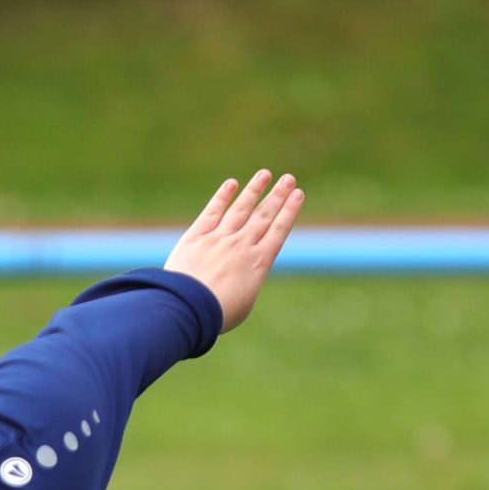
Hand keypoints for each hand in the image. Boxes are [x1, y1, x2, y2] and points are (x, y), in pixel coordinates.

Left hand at [163, 169, 304, 332]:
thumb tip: (242, 273)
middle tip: (289, 179)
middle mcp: (242, 245)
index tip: (298, 194)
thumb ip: (247, 282)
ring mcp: (219, 238)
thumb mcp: (244, 304)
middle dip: (278, 196)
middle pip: (263, 215)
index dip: (289, 210)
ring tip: (265, 174)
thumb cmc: (218, 315)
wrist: (189, 309)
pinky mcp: (196, 237)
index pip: (278, 230)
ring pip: (241, 209)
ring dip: (254, 190)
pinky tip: (232, 184)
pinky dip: (222, 197)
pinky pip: (212, 212)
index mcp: (259, 263)